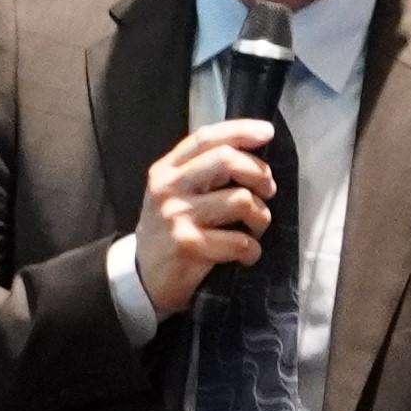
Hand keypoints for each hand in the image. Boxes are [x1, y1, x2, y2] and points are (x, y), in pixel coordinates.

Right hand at [130, 119, 278, 317]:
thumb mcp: (172, 195)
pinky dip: (252, 249)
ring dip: (261, 216)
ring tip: (255, 229)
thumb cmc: (167, 233)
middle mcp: (169, 188)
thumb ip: (199, 172)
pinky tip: (247, 254)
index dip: (240, 131)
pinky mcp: (189, 246)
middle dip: (259, 174)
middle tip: (268, 190)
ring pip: (241, 200)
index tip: (267, 132)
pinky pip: (240, 241)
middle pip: (226, 160)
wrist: (142, 279)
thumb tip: (248, 155)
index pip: (206, 138)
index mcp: (166, 170)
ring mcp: (178, 217)